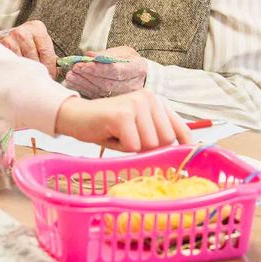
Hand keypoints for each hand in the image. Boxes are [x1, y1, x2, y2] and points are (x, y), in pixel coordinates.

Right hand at [0, 20, 56, 78]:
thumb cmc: (24, 44)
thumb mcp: (38, 44)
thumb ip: (50, 56)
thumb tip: (61, 72)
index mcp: (37, 27)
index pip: (47, 53)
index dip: (50, 69)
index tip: (50, 77)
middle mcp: (23, 31)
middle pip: (36, 60)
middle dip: (38, 72)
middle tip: (38, 79)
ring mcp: (10, 38)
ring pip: (24, 64)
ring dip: (27, 72)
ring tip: (26, 74)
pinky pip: (13, 64)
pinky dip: (16, 70)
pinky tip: (17, 70)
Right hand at [53, 91, 190, 151]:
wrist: (76, 117)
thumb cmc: (109, 128)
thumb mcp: (139, 131)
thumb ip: (158, 137)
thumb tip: (180, 156)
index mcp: (158, 102)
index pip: (182, 130)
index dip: (184, 148)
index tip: (181, 163)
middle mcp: (151, 98)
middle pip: (166, 141)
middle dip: (149, 149)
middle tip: (130, 140)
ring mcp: (137, 104)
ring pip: (150, 144)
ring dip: (133, 148)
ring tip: (119, 136)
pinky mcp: (123, 114)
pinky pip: (133, 146)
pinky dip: (121, 147)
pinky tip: (111, 134)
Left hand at [64, 47, 147, 97]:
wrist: (139, 76)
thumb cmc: (129, 61)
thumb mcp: (123, 52)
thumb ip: (107, 54)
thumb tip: (89, 55)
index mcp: (138, 69)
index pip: (117, 70)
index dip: (99, 68)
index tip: (85, 63)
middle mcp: (133, 85)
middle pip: (108, 83)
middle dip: (89, 75)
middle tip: (75, 68)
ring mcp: (124, 96)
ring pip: (101, 91)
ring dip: (83, 83)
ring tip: (71, 75)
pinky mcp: (114, 102)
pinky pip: (96, 97)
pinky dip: (82, 89)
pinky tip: (72, 83)